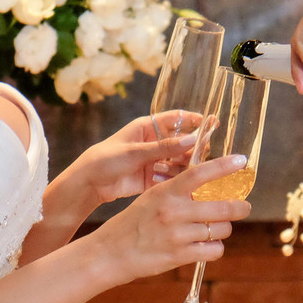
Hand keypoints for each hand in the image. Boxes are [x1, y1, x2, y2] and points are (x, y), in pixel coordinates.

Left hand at [64, 110, 201, 204]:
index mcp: (148, 127)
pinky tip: (169, 182)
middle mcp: (154, 142)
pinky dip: (173, 179)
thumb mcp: (135, 151)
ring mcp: (155, 160)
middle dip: (192, 148)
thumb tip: (193, 140)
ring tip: (170, 171)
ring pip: (180, 161)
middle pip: (183, 142)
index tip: (213, 123)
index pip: (177, 119)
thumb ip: (164, 147)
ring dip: (181, 166)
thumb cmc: (106, 159)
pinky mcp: (153, 178)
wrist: (89, 183)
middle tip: (200, 156)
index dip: (195, 120)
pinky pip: (171, 176)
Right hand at [93, 153, 252, 279]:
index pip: (199, 173)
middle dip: (239, 207)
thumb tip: (206, 188)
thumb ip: (176, 193)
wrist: (110, 253)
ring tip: (217, 229)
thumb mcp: (151, 198)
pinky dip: (215, 248)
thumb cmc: (132, 223)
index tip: (241, 160)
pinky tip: (208, 246)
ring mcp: (177, 235)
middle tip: (244, 207)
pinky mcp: (179, 256)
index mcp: (166, 191)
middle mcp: (173, 211)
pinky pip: (213, 251)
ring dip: (224, 229)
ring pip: (221, 230)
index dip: (223, 166)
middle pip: (222, 207)